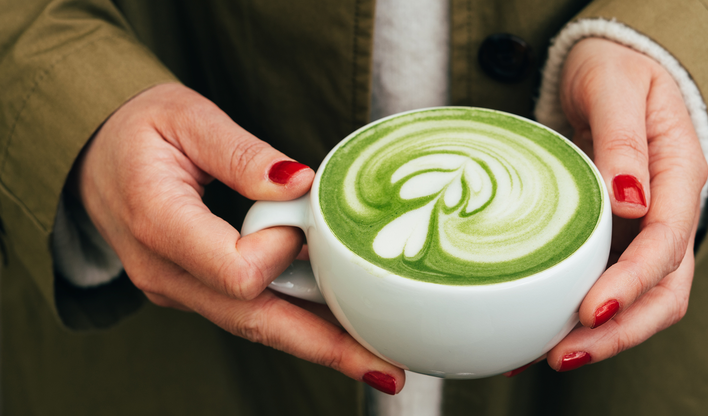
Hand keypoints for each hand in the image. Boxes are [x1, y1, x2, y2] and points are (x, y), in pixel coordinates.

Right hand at [73, 83, 404, 393]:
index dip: (282, 251)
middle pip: (256, 323)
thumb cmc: (138, 132)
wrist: (94, 157)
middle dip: (324, 346)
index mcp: (159, 224)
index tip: (301, 218)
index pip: (236, 272)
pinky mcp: (193, 291)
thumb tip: (300, 184)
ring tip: (374, 357)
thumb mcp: (187, 117)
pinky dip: (294, 324)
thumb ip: (242, 153)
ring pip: (256, 327)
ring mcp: (179, 290)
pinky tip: (335, 331)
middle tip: (385, 367)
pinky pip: (248, 314)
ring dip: (316, 344)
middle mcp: (166, 273)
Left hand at [545, 38, 707, 370]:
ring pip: (640, 300)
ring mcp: (644, 230)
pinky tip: (538, 335)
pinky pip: (606, 285)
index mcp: (680, 175)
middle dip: (619, 331)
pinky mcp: (614, 239)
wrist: (601, 73)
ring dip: (600, 336)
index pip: (666, 242)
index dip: (632, 282)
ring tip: (547, 356)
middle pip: (663, 290)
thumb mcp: (613, 87)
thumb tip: (631, 201)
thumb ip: (622, 139)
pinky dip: (577, 317)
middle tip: (564, 354)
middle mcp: (668, 211)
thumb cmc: (609, 72)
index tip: (592, 309)